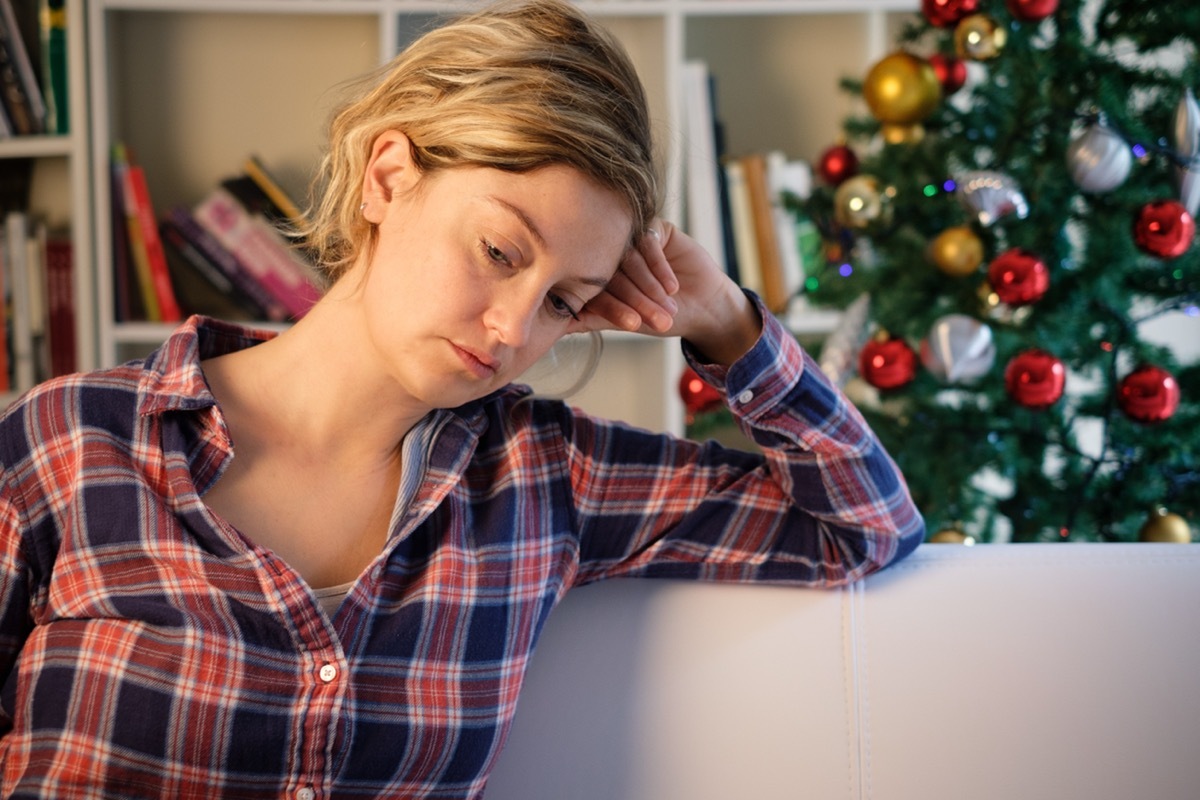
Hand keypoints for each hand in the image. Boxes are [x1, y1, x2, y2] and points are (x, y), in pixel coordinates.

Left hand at [573, 220, 761, 364]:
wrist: (703, 307)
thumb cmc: (663, 317)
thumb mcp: (626, 322)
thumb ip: (591, 319)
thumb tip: (555, 325)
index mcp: (596, 274)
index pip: (593, 288)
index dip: (612, 308)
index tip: (630, 325)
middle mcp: (610, 253)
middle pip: (610, 271)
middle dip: (632, 299)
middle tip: (648, 319)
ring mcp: (631, 239)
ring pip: (629, 257)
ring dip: (648, 285)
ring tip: (666, 305)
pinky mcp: (653, 228)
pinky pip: (649, 242)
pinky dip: (659, 268)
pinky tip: (672, 286)